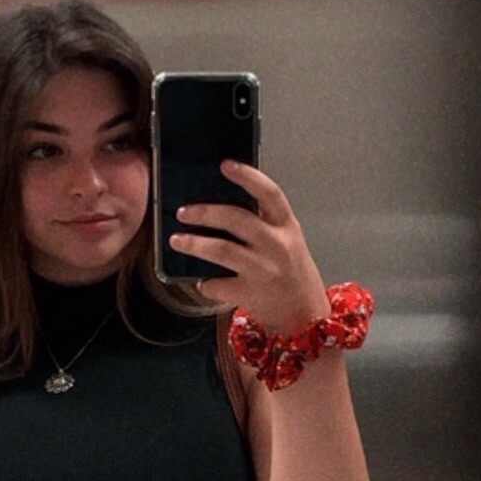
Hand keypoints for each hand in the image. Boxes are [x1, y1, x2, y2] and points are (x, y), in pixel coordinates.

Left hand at [169, 161, 329, 333]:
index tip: (225, 164)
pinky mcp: (250, 293)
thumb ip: (264, 222)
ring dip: (194, 244)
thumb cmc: (291, 272)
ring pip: (221, 250)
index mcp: (286, 226)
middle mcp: (276, 245)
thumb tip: (220, 205)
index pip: (269, 193)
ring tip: (176, 240)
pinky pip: (218, 284)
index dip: (248, 176)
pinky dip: (206, 283)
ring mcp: (263, 270)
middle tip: (183, 212)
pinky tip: (203, 281)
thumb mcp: (287, 240)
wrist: (304, 315)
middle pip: (236, 219)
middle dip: (205, 212)